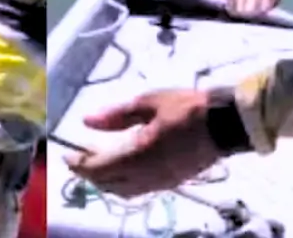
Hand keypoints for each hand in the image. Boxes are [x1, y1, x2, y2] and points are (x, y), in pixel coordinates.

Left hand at [63, 89, 222, 198]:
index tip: (66, 156)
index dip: (80, 165)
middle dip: (90, 175)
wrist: (226, 123)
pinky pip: (140, 189)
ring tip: (95, 163)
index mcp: (140, 155)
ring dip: (106, 181)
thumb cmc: (186, 108)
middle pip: (110, 184)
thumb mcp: (148, 103)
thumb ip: (116, 115)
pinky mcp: (173, 182)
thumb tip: (86, 121)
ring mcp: (162, 182)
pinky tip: (120, 168)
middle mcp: (149, 175)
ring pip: (125, 190)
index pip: (100, 168)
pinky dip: (123, 183)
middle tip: (77, 159)